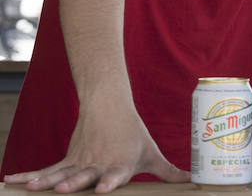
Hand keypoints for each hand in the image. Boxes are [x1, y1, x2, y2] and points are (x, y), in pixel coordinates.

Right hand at [4, 105, 188, 192]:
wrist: (109, 106)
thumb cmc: (132, 134)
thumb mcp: (151, 153)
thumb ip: (168, 172)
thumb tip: (192, 181)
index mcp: (120, 166)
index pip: (115, 176)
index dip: (108, 183)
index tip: (101, 189)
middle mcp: (97, 166)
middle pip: (84, 176)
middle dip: (73, 183)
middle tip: (63, 188)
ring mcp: (79, 163)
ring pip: (61, 173)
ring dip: (46, 181)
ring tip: (33, 189)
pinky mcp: (66, 159)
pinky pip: (45, 171)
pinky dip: (28, 175)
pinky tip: (10, 181)